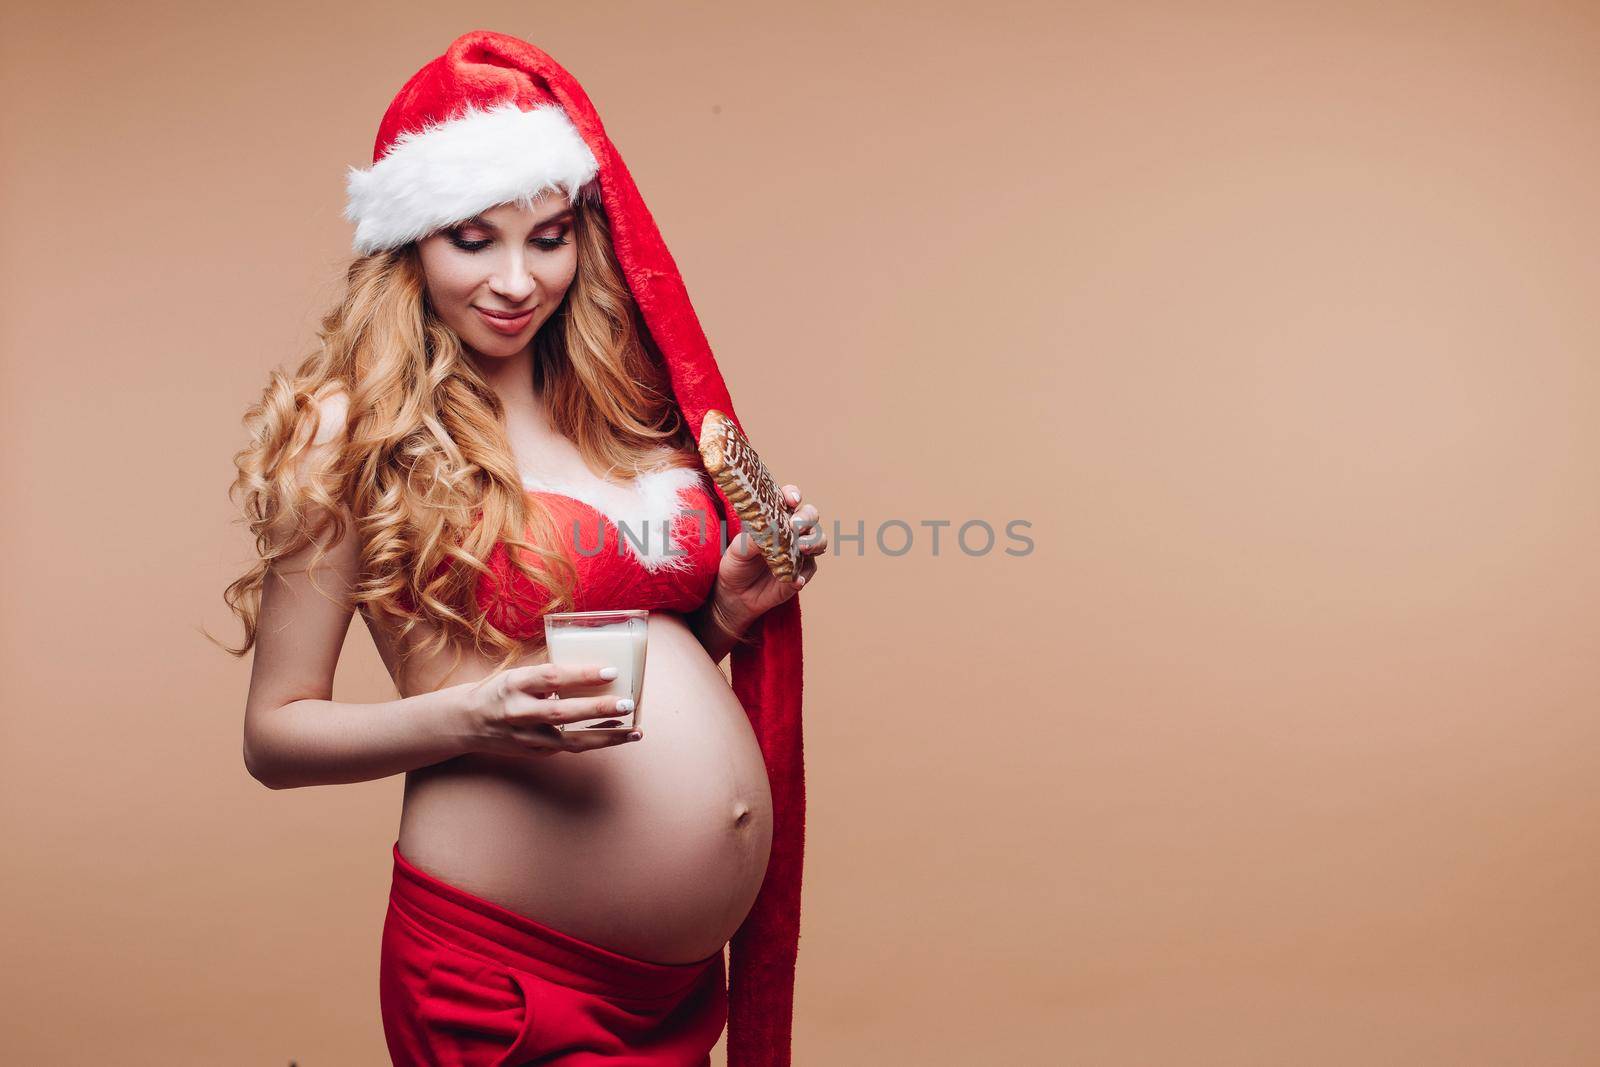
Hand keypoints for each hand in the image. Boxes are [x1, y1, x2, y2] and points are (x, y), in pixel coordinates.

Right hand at [461, 662, 642, 756]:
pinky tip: (616, 735)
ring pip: (570, 741)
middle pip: (562, 712)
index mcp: (515, 684)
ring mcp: (526, 737)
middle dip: (598, 709)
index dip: (582, 674)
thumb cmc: (500, 691)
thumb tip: (591, 668)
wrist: (467, 722)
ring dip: (605, 737)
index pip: (552, 677)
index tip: (611, 670)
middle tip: (627, 704)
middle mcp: (519, 711)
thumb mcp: (518, 674)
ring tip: (634, 731)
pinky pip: (568, 748)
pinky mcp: (533, 753)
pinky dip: (594, 742)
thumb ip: (548, 675)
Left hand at [712, 484, 825, 628]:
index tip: (791, 500)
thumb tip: (768, 533)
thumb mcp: (736, 550)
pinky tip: (794, 579)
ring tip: (802, 548)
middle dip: (807, 517)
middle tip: (795, 525)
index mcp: (775, 517)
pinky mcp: (801, 573)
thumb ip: (751, 541)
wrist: (734, 595)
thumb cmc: (736, 564)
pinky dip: (803, 574)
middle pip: (810, 516)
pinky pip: (809, 570)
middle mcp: (791, 531)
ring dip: (814, 542)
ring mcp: (799, 551)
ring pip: (819, 540)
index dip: (793, 495)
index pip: (790, 499)